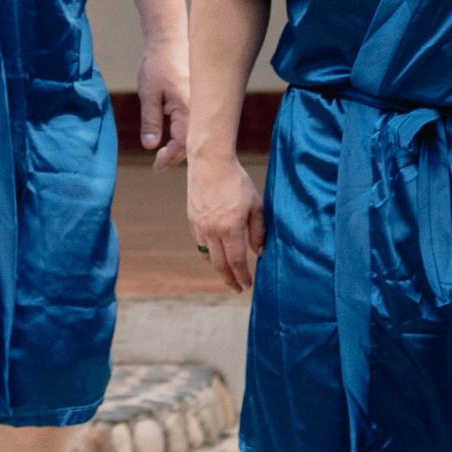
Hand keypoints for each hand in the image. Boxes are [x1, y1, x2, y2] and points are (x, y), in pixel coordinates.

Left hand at [137, 38, 191, 165]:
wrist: (170, 39)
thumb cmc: (158, 64)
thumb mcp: (149, 94)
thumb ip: (151, 121)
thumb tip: (150, 146)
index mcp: (189, 108)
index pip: (183, 143)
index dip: (170, 158)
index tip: (157, 166)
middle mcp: (200, 108)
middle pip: (191, 141)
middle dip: (176, 156)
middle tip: (158, 164)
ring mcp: (201, 104)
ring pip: (193, 132)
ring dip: (180, 145)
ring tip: (163, 154)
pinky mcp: (199, 100)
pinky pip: (194, 122)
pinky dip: (183, 132)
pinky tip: (171, 136)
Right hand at [188, 157, 263, 291]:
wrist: (210, 162)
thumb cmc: (237, 181)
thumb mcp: (255, 205)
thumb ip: (258, 231)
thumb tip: (259, 252)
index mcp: (230, 228)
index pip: (236, 261)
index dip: (242, 276)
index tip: (247, 286)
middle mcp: (212, 230)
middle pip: (220, 264)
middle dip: (229, 279)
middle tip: (236, 289)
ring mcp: (200, 225)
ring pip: (207, 256)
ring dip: (218, 267)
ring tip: (227, 273)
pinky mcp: (192, 219)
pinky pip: (199, 243)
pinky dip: (208, 252)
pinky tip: (215, 253)